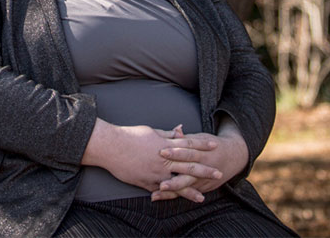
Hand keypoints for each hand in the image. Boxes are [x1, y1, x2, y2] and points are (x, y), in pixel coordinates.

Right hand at [82, 121, 222, 192]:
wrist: (111, 147)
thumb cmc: (129, 136)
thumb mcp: (151, 131)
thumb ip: (167, 133)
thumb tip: (180, 129)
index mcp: (165, 144)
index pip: (189, 144)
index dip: (202, 145)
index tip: (215, 146)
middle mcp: (163, 160)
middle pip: (188, 165)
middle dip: (204, 170)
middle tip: (218, 173)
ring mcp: (155, 173)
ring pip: (177, 183)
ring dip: (190, 191)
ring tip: (202, 197)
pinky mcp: (146, 182)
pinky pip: (160, 190)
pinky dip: (170, 196)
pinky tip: (177, 201)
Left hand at [152, 122, 248, 202]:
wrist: (233, 157)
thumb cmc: (212, 145)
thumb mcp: (202, 138)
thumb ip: (187, 138)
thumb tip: (175, 130)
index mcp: (202, 152)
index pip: (188, 151)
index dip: (176, 151)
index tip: (161, 151)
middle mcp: (203, 167)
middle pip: (187, 173)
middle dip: (173, 178)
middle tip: (160, 181)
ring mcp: (202, 180)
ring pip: (186, 186)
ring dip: (171, 190)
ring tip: (157, 192)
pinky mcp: (201, 188)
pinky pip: (186, 193)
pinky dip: (173, 195)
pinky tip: (159, 196)